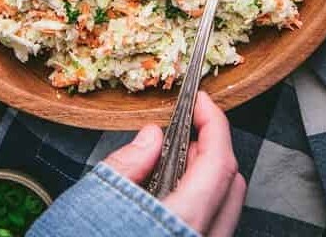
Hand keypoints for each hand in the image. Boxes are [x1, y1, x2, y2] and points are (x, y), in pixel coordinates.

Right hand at [105, 92, 245, 236]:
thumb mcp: (94, 200)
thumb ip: (126, 166)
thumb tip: (152, 136)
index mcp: (183, 218)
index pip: (219, 161)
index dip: (213, 122)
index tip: (201, 102)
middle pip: (231, 183)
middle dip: (212, 147)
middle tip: (186, 131)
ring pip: (226, 206)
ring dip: (207, 176)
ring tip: (173, 161)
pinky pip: (213, 225)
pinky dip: (201, 201)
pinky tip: (170, 194)